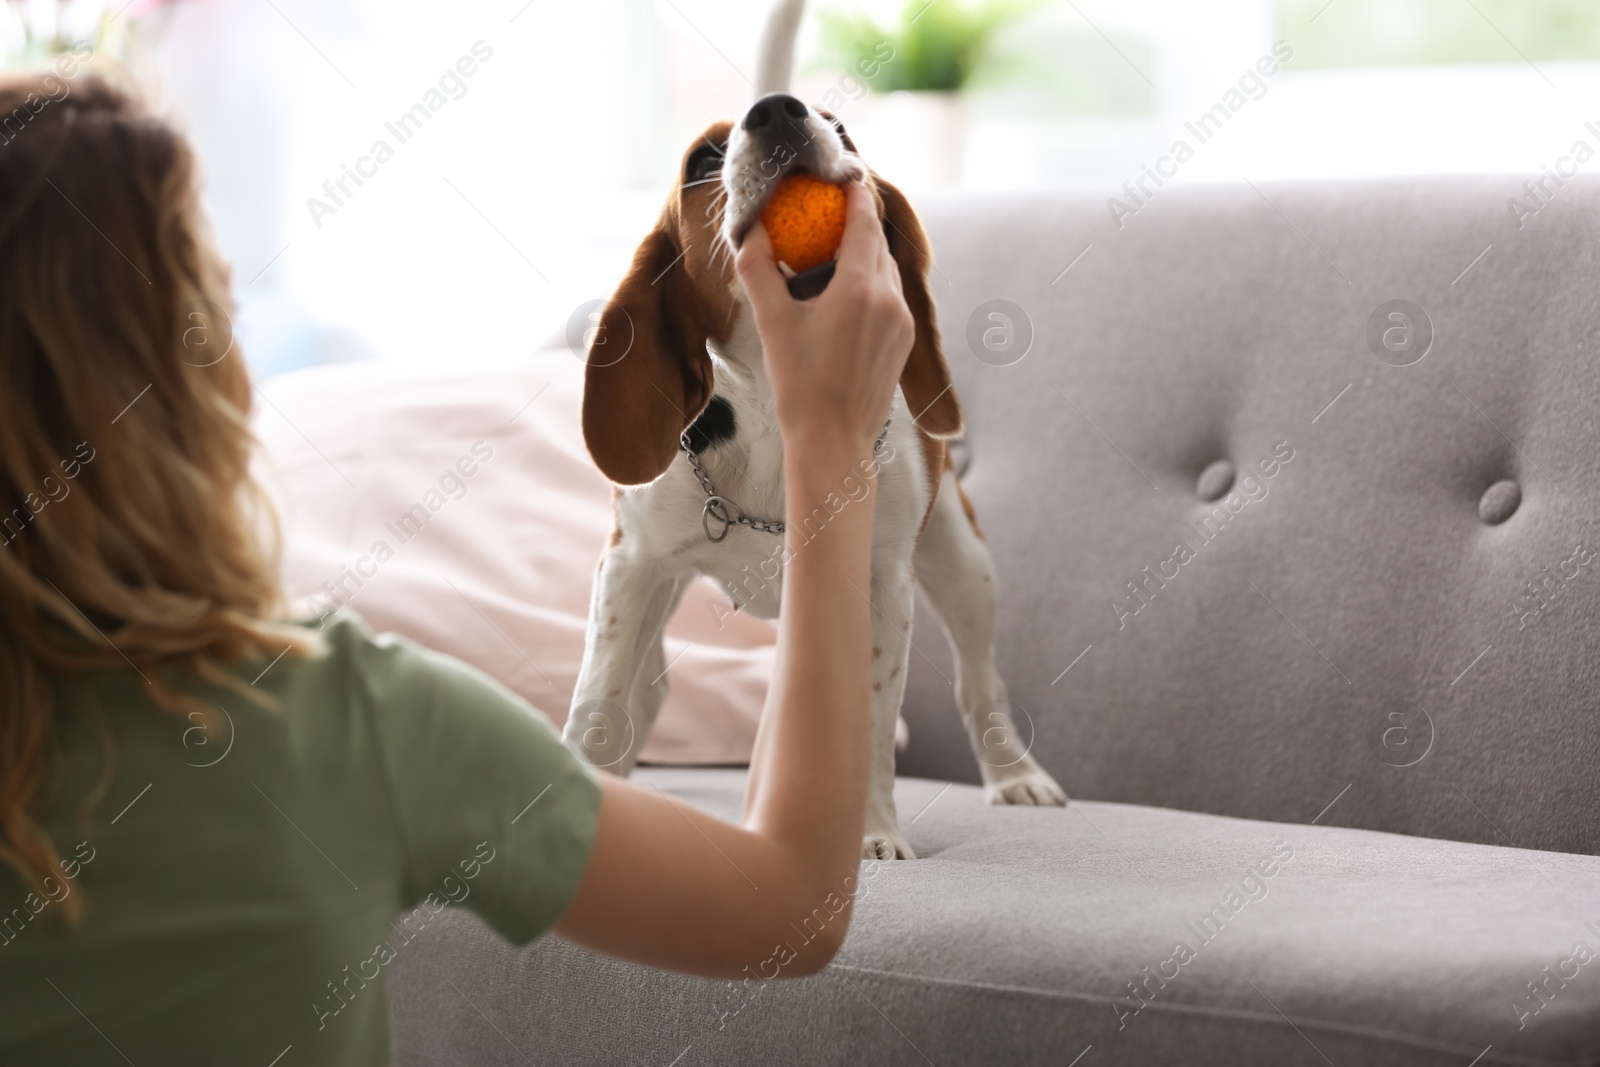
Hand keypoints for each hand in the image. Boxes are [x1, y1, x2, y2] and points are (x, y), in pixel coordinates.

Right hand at [736, 180, 914, 459]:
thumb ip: (759, 269)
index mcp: (862, 288)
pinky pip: (891, 297)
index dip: (855, 194)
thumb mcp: (772, 322)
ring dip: (866, 255)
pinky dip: (872, 284)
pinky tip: (846, 294)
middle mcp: (891, 299)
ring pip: (887, 271)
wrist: (833, 442)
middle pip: (878, 243)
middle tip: (832, 211)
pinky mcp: (905, 342)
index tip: (843, 177)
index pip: (865, 222)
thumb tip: (749, 228)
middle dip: (859, 223)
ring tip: (837, 251)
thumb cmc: (798, 384)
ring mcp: (903, 322)